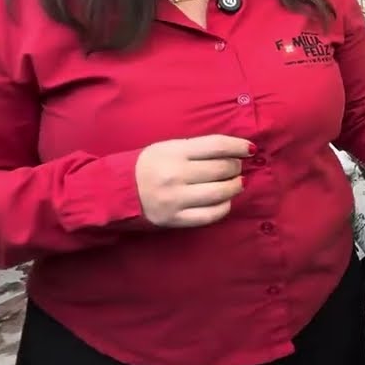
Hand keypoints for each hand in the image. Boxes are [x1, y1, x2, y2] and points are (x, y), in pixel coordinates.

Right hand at [134, 135, 251, 227]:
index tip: (249, 149)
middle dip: (236, 167)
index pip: (217, 146)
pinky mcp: (175, 219)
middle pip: (222, 169)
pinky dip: (224, 206)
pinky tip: (225, 200)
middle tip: (236, 167)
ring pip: (220, 192)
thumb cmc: (146, 166)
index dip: (238, 146)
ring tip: (236, 183)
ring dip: (234, 187)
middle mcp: (176, 174)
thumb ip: (197, 149)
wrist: (115, 191)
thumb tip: (233, 151)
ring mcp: (176, 199)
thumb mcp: (167, 148)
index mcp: (174, 152)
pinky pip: (210, 214)